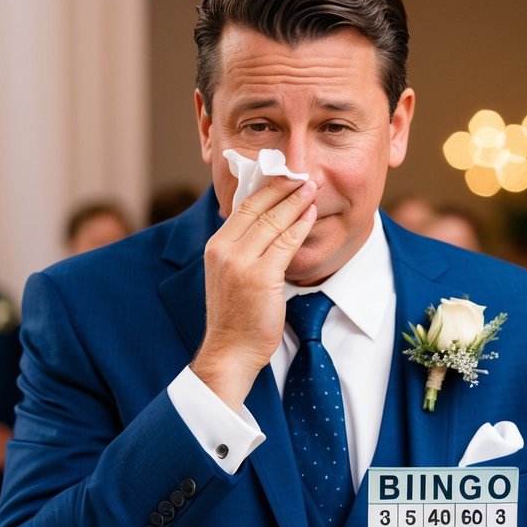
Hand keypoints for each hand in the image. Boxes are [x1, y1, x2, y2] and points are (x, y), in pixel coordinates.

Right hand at [190, 176, 317, 409]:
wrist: (231, 351)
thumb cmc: (236, 317)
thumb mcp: (230, 276)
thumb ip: (241, 250)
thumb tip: (262, 227)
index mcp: (216, 247)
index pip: (242, 208)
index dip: (265, 188)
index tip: (282, 176)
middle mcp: (224, 250)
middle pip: (256, 208)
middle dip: (282, 187)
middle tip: (302, 175)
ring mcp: (241, 262)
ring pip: (272, 221)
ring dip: (295, 201)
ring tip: (311, 188)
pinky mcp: (260, 276)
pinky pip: (285, 243)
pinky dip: (300, 225)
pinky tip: (311, 215)